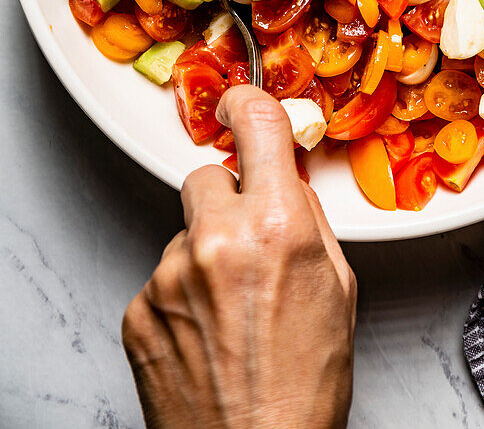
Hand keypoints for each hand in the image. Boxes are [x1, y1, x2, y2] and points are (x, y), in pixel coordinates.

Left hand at [122, 85, 355, 428]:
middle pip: (205, 176)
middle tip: (247, 244)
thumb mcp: (338, 288)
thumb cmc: (303, 387)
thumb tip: (286, 179)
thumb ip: (308, 220)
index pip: (256, 124)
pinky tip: (206, 331)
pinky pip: (161, 275)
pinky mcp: (139, 308)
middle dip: (227, 199)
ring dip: (204, 253)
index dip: (247, 103)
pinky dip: (181, 294)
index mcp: (277, 227)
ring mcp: (170, 274)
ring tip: (230, 309)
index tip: (239, 102)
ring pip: (184, 231)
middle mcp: (218, 240)